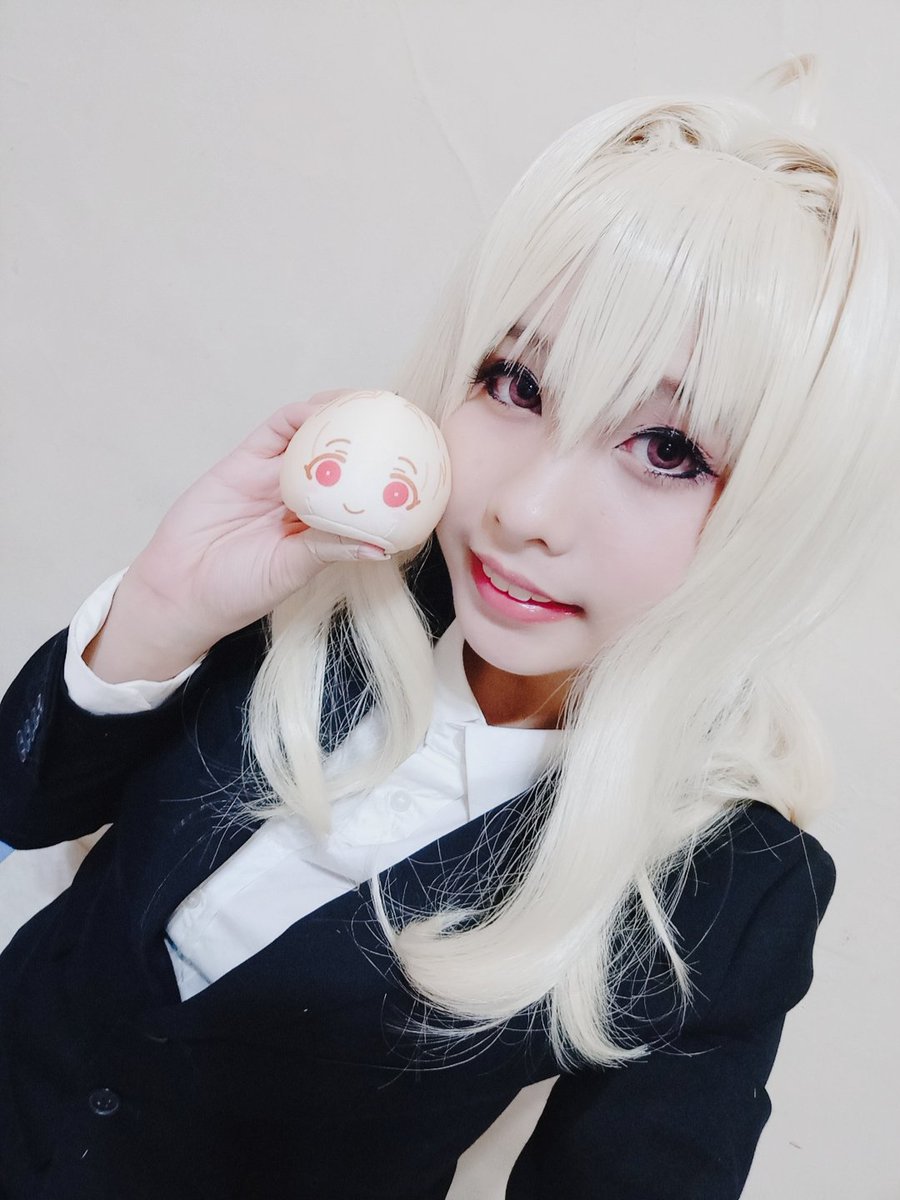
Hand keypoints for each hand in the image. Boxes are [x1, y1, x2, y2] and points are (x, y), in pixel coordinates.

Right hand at [85, 393, 389, 682]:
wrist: (180, 589)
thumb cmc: (239, 590)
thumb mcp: (292, 571)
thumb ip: (330, 550)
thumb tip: (382, 546)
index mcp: (321, 525)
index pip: (363, 491)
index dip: (387, 473)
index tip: (419, 460)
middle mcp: (302, 497)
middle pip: (344, 455)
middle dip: (371, 434)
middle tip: (400, 416)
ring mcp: (274, 476)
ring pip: (311, 435)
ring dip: (338, 414)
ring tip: (367, 403)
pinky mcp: (244, 462)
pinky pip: (275, 430)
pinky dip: (299, 415)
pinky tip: (322, 409)